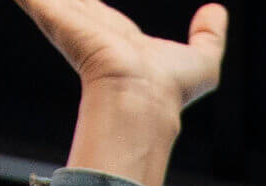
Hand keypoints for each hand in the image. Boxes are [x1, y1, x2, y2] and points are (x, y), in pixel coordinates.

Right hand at [16, 0, 227, 109]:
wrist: (142, 96)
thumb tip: (216, 10)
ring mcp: (68, 23)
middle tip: (52, 0)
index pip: (94, 12)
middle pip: (69, 3)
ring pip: (49, 0)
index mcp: (116, 37)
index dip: (87, 5)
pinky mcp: (54, 18)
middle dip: (62, 1)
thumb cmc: (171, 87)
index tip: (80, 1)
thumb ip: (210, 35)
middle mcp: (89, 28)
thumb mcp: (204, 59)